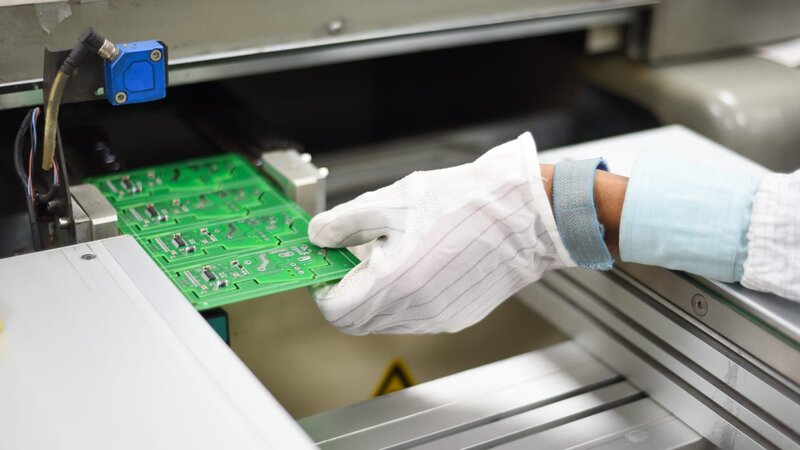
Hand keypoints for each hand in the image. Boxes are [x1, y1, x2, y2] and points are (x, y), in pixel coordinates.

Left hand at [308, 133, 574, 333]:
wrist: (526, 215)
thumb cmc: (467, 202)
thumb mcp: (394, 200)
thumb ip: (345, 221)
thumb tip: (319, 235)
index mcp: (395, 282)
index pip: (336, 310)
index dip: (322, 288)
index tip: (326, 265)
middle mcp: (416, 310)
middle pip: (358, 320)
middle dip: (348, 290)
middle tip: (356, 255)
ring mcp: (438, 318)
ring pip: (385, 320)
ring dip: (375, 294)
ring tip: (393, 253)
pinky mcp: (457, 318)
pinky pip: (414, 316)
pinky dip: (403, 297)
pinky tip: (419, 262)